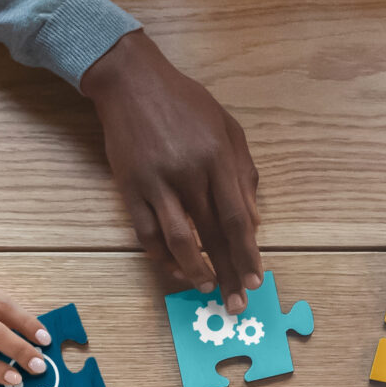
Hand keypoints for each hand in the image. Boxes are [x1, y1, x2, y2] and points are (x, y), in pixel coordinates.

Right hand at [82, 31, 260, 314]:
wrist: (131, 82)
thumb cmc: (186, 103)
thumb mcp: (227, 128)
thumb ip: (244, 174)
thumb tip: (254, 222)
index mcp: (217, 159)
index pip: (238, 220)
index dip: (248, 255)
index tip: (255, 281)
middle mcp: (189, 174)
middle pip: (213, 237)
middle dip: (227, 274)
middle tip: (236, 305)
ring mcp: (157, 183)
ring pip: (180, 241)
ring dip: (195, 272)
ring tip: (207, 290)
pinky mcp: (130, 188)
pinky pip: (147, 234)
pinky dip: (162, 257)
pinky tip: (176, 270)